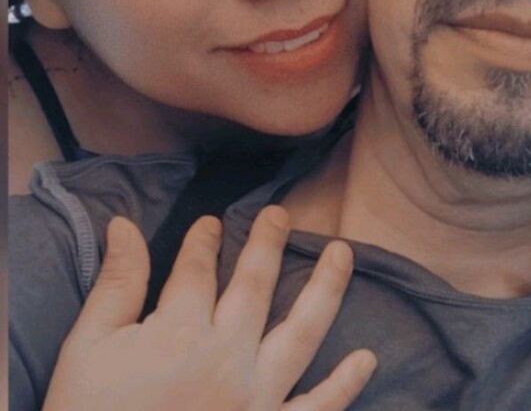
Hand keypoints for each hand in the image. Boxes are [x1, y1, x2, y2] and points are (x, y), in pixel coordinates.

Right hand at [43, 207, 375, 410]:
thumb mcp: (88, 347)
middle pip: (254, 286)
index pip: (197, 271)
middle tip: (279, 214)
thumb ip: (117, 283)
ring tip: (344, 253)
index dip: (202, 242)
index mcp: (181, 332)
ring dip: (325, 289)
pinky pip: (317, 409)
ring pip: (300, 333)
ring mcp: (256, 399)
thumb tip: (124, 223)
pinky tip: (366, 359)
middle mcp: (227, 358)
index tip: (211, 222)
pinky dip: (343, 386)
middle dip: (266, 244)